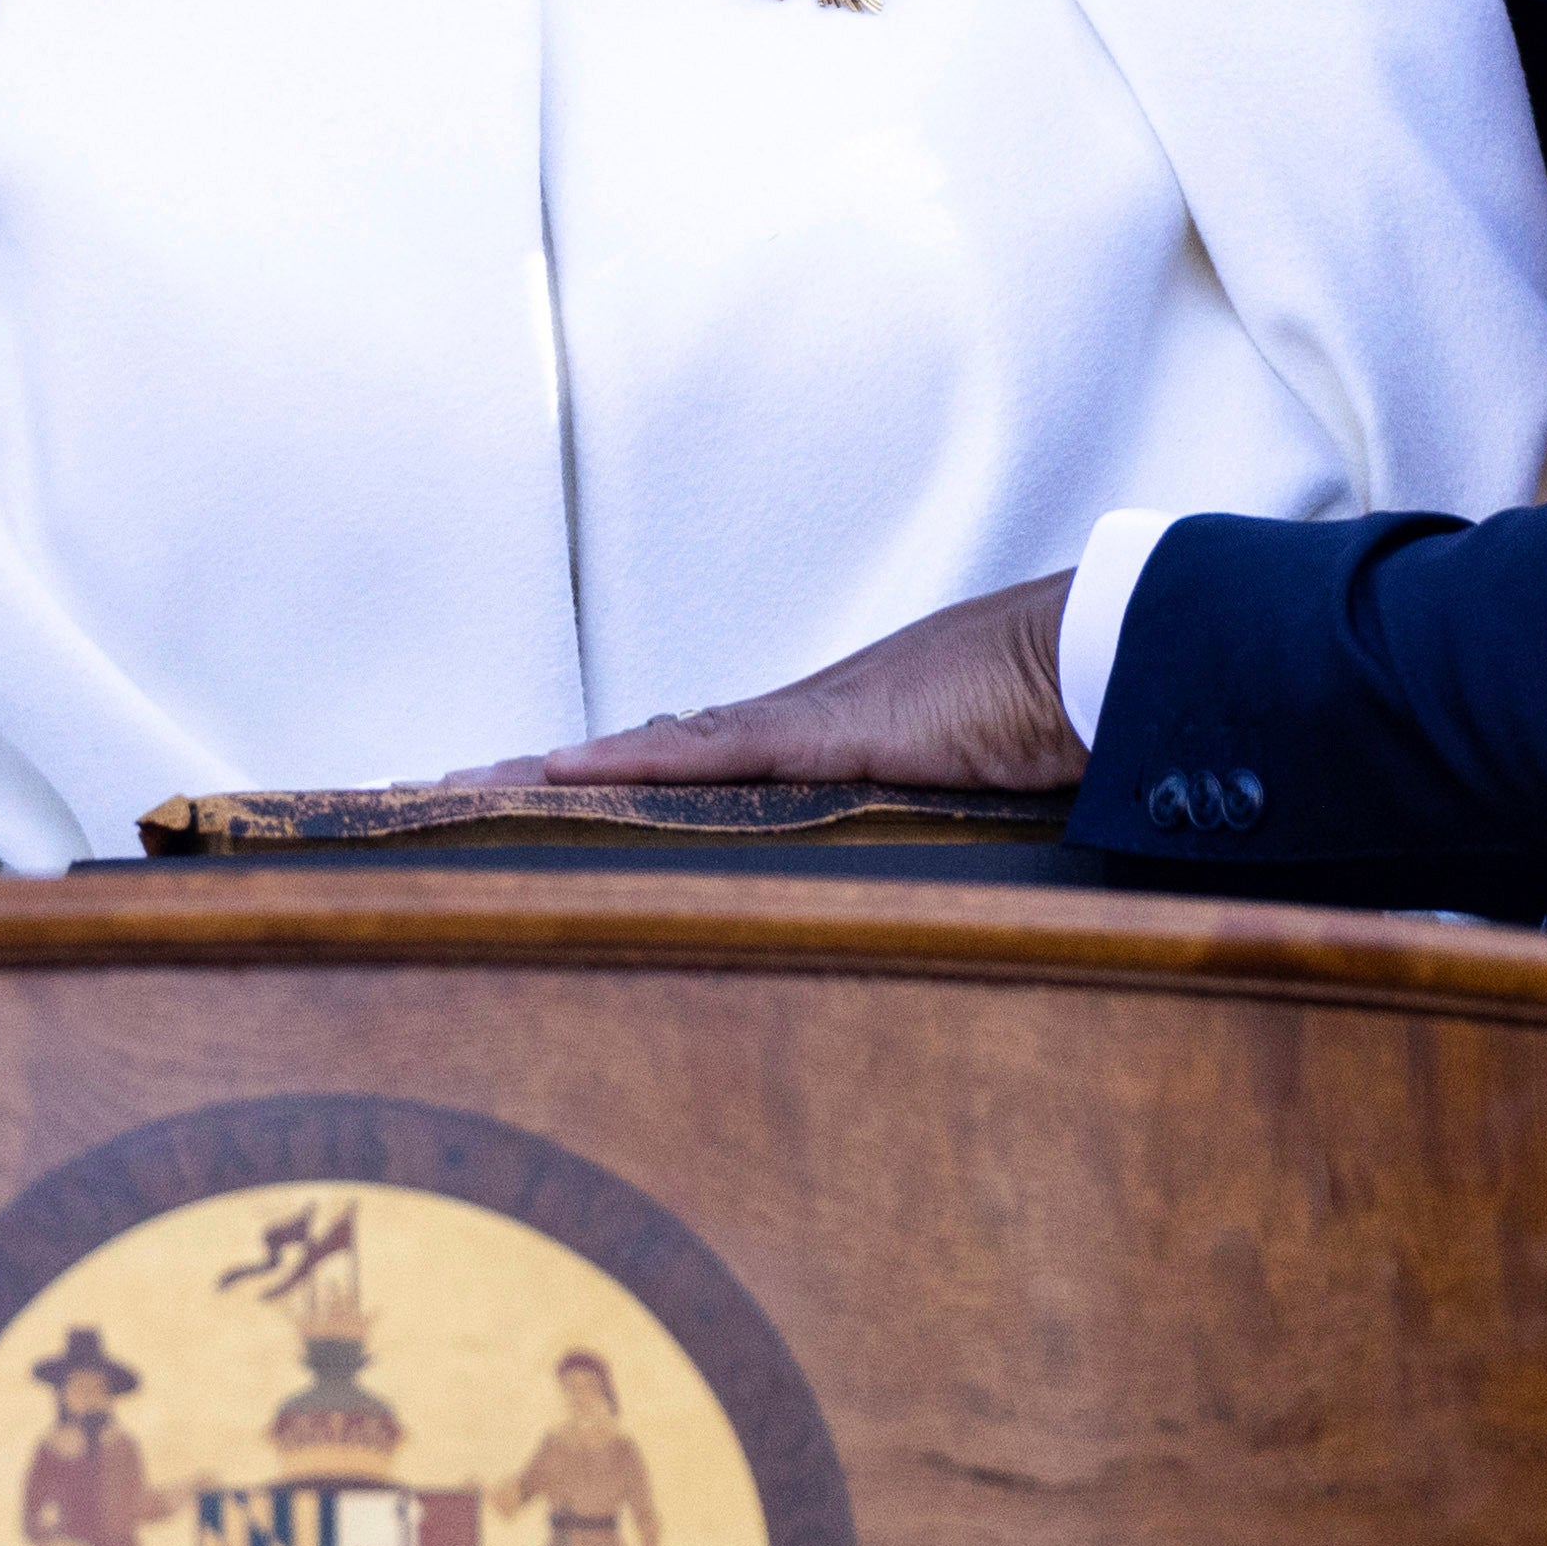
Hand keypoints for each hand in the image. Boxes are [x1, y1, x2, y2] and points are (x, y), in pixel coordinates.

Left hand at [466, 573, 1090, 798]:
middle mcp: (789, 722)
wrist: (1105, 646)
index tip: (525, 803)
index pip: (684, 763)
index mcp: (816, 740)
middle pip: (639, 753)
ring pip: (650, 752)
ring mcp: (804, 722)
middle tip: (441, 798)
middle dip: (539, 779)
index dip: (605, 782)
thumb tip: (918, 899)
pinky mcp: (830, 731)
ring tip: (459, 793)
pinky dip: (633, 766)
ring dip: (553, 774)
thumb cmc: (1053, 709)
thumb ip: (929, 829)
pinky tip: (558, 775)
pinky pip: (711, 754)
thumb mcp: (973, 789)